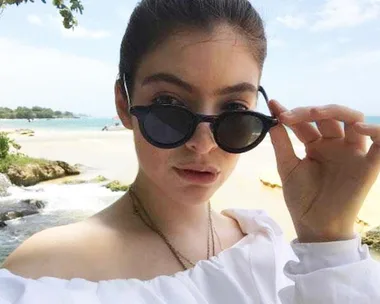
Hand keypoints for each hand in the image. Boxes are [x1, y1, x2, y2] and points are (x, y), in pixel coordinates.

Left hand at [268, 101, 379, 242]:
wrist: (316, 226)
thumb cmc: (302, 199)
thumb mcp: (288, 168)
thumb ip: (282, 144)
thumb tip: (271, 120)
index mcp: (316, 145)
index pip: (305, 123)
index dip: (291, 113)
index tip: (274, 106)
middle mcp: (335, 145)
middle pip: (328, 117)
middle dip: (308, 111)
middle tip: (289, 115)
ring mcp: (352, 153)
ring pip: (353, 120)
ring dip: (336, 111)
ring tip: (314, 113)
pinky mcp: (369, 165)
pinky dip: (375, 130)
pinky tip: (358, 126)